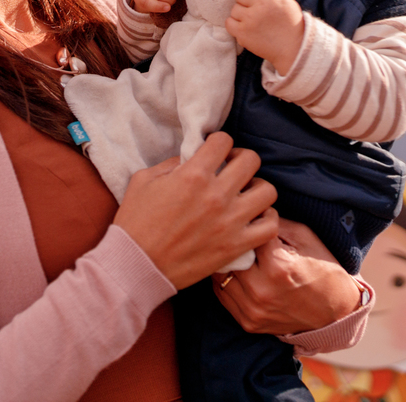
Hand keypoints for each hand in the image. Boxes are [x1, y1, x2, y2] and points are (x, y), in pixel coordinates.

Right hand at [114, 132, 278, 289]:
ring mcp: (230, 222)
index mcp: (193, 175)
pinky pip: (270, 226)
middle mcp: (216, 195)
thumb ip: (171, 164)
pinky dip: (266, 218)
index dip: (219, 143)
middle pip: (251, 160)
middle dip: (241, 159)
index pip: (224, 141)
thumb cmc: (135, 222)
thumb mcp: (144, 180)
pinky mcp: (236, 246)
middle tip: (231, 170)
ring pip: (267, 191)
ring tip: (244, 193)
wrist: (136, 264)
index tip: (214, 153)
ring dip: (257, 188)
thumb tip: (192, 159)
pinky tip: (253, 217)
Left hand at [212, 218, 360, 333]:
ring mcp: (253, 310)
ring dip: (227, 263)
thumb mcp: (304, 237)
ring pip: (220, 276)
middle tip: (241, 237)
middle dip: (235, 243)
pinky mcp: (248, 323)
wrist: (336, 312)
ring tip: (239, 256)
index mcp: (278, 266)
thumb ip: (274, 222)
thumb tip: (250, 210)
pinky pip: (222, 296)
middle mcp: (261, 291)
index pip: (249, 233)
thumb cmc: (322, 268)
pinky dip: (227, 282)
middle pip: (229, 256)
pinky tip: (239, 274)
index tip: (257, 220)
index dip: (253, 222)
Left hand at [225, 0, 303, 73]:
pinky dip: (234, 25)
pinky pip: (229, 22)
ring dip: (241, 14)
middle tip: (253, 8)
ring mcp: (252, 19)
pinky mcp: (243, 33)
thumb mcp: (287, 3)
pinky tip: (245, 29)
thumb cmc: (290, 26)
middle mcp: (264, 4)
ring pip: (234, 8)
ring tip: (253, 22)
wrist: (293, 50)